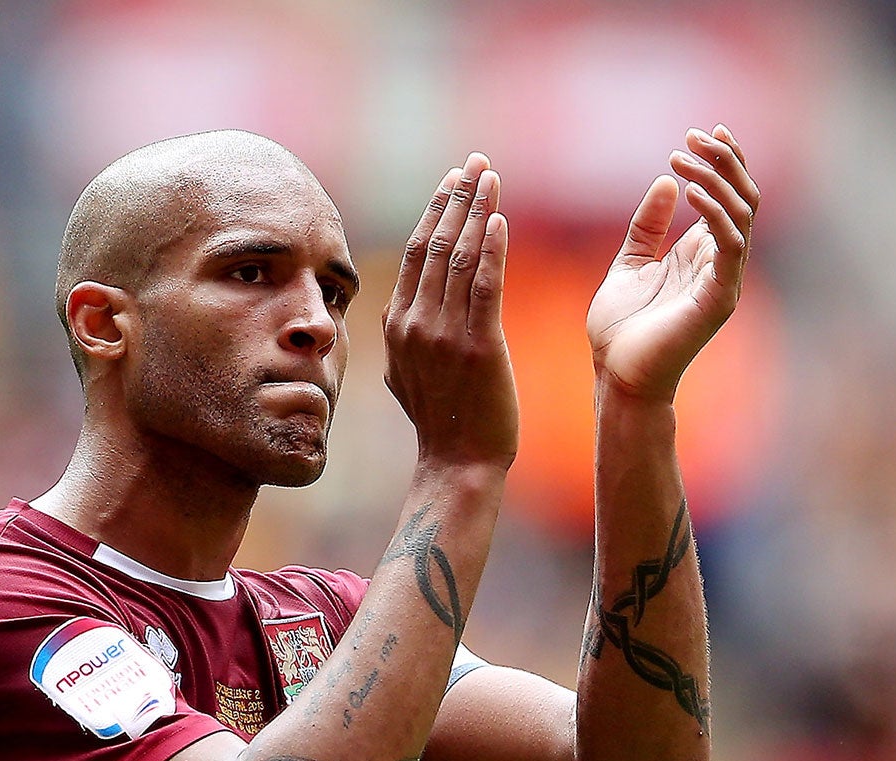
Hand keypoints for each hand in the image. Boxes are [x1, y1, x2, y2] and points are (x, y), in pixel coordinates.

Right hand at [383, 153, 519, 469]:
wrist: (459, 464)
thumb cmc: (441, 423)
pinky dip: (491, 249)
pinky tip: (500, 219)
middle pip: (434, 244)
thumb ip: (403, 339)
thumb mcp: (406, 376)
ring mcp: (444, 336)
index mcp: (397, 326)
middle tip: (476, 162)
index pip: (414, 253)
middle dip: (457, 197)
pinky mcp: (479, 348)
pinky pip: (484, 287)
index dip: (435, 210)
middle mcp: (415, 324)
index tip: (453, 179)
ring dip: (477, 211)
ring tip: (492, 176)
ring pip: (459, 258)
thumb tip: (395, 316)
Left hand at [588, 126, 758, 403]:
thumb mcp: (628, 264)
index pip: (728, 197)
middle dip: (723, 160)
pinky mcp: (719, 298)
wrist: (616, 378)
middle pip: (743, 197)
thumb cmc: (620, 332)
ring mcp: (724, 280)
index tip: (699, 133)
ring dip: (717, 178)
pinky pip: (730, 244)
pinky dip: (715, 212)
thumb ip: (647, 227)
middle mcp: (719, 264)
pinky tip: (691, 190)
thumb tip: (666, 181)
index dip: (722, 162)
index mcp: (701, 254)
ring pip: (742, 214)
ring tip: (685, 155)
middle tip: (693, 135)